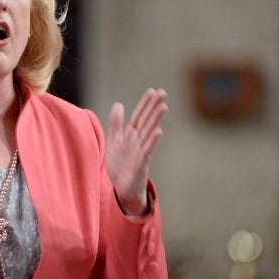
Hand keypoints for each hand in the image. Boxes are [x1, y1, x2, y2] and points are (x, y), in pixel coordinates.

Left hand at [105, 88, 167, 215]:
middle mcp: (139, 142)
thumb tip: (119, 104)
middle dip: (154, 107)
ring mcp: (141, 152)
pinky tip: (159, 131)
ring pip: (149, 133)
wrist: (121, 188)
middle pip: (146, 121)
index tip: (152, 91)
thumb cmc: (120, 164)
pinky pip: (147, 151)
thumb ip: (116, 124)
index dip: (145, 104)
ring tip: (164, 106)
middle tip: (164, 92)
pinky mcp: (141, 164)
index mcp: (132, 136)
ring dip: (156, 120)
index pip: (139, 116)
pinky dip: (152, 141)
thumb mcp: (114, 141)